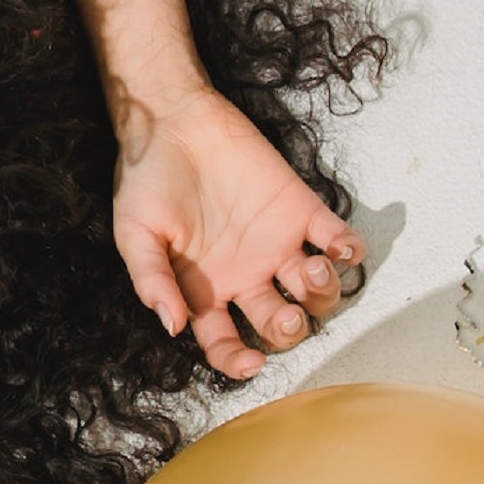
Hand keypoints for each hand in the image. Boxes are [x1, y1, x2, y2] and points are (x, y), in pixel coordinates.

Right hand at [111, 84, 364, 378]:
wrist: (171, 120)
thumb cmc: (146, 178)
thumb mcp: (133, 232)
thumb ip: (151, 279)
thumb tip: (172, 326)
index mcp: (204, 288)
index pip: (224, 341)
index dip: (238, 361)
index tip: (251, 363)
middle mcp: (246, 274)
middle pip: (280, 324)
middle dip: (289, 330)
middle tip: (286, 314)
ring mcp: (276, 243)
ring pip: (317, 291)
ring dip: (324, 293)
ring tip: (312, 269)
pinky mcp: (300, 209)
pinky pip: (338, 239)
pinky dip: (349, 251)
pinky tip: (341, 249)